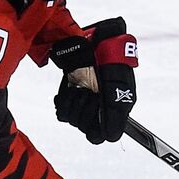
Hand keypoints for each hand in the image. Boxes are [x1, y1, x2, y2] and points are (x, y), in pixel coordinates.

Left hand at [49, 17, 138, 143]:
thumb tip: (111, 137)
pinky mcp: (69, 96)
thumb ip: (115, 115)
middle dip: (84, 109)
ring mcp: (83, 103)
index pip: (98, 135)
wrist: (93, 42)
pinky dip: (63, 101)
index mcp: (113, 111)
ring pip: (71, 120)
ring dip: (74, 102)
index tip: (95, 111)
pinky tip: (69, 89)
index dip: (94, 127)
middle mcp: (97, 110)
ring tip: (80, 86)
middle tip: (89, 92)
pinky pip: (61, 111)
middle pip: (83, 127)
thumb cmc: (110, 62)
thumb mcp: (117, 89)